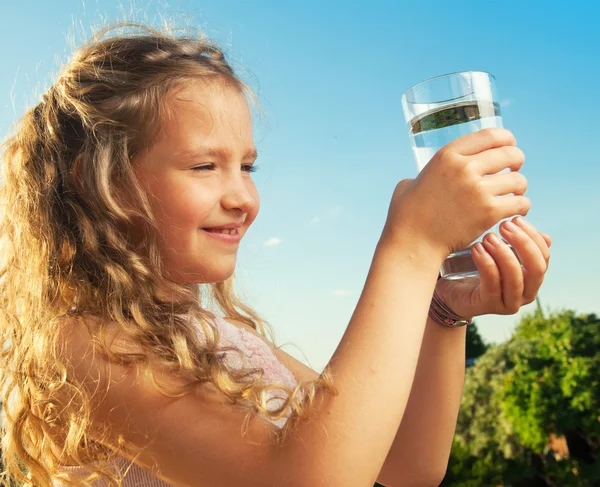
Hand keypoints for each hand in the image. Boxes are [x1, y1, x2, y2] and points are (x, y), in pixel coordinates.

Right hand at [381, 128, 530, 257]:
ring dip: (519, 187)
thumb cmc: (407, 217)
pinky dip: (521, 207)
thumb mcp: (410, 183)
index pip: (490, 135)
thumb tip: (433, 174)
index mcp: (446, 156)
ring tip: (512, 195)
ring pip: (518, 180)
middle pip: (510, 153)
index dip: (506, 139)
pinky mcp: (488, 213)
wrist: (413, 243)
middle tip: (513, 172)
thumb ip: (427, 173)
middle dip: (517, 162)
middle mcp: (464, 168)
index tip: (509, 147)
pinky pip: (520, 203)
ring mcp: (477, 190)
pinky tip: (513, 211)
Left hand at [435, 216, 550, 317]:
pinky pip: (492, 283)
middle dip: (522, 243)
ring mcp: (509, 303)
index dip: (532, 236)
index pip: (544, 256)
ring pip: (515, 277)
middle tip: (504, 225)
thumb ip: (518, 244)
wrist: (450, 290)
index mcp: (533, 279)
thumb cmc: (476, 268)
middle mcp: (526, 293)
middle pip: (537, 268)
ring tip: (487, 237)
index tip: (515, 218)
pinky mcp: (489, 305)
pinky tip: (477, 249)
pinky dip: (486, 263)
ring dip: (503, 253)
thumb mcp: (499, 253)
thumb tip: (546, 237)